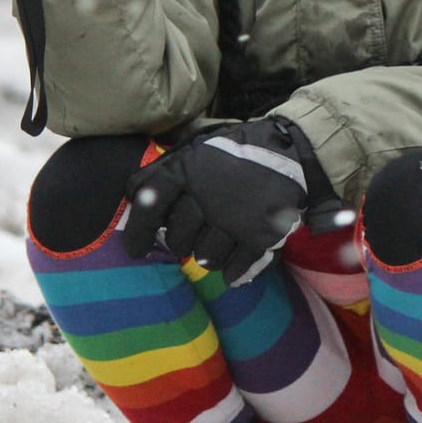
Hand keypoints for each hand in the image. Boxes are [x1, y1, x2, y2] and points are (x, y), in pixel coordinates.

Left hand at [120, 118, 322, 285]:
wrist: (290, 151)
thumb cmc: (234, 152)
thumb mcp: (195, 150)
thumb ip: (163, 170)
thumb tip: (131, 195)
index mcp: (188, 170)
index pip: (150, 205)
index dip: (137, 232)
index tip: (135, 251)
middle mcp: (208, 196)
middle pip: (177, 239)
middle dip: (179, 243)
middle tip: (188, 239)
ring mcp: (235, 218)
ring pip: (204, 258)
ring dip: (205, 257)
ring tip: (213, 246)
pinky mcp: (261, 235)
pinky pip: (236, 267)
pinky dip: (231, 272)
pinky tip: (231, 268)